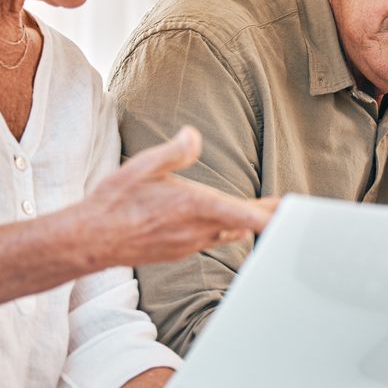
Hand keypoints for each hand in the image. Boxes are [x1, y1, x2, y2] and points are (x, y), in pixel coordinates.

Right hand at [77, 126, 275, 267]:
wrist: (91, 239)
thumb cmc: (115, 200)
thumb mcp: (144, 165)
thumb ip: (176, 151)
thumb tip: (194, 135)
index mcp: (196, 206)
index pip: (247, 216)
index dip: (274, 217)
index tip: (296, 214)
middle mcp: (198, 230)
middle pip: (245, 225)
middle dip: (268, 215)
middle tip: (291, 208)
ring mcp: (190, 244)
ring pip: (228, 233)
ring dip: (244, 223)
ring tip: (265, 213)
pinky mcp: (180, 252)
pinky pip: (210, 239)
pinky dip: (222, 230)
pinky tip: (225, 225)